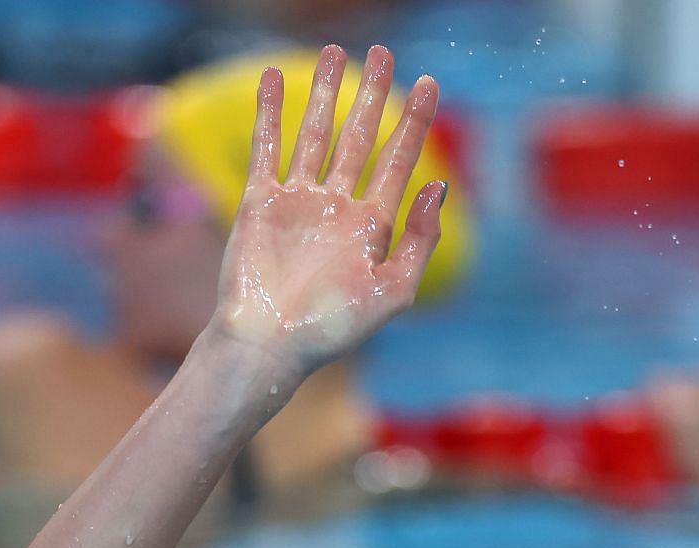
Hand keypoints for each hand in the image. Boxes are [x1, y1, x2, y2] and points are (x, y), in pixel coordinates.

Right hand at [212, 45, 447, 379]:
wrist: (269, 344)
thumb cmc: (331, 329)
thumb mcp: (392, 291)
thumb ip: (419, 240)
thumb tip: (439, 187)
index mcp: (372, 227)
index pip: (399, 161)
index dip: (415, 123)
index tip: (429, 84)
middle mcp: (337, 208)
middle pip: (358, 138)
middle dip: (372, 96)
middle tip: (383, 54)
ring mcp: (298, 202)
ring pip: (314, 134)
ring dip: (323, 93)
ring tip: (333, 52)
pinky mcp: (260, 203)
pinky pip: (267, 147)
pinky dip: (271, 112)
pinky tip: (276, 77)